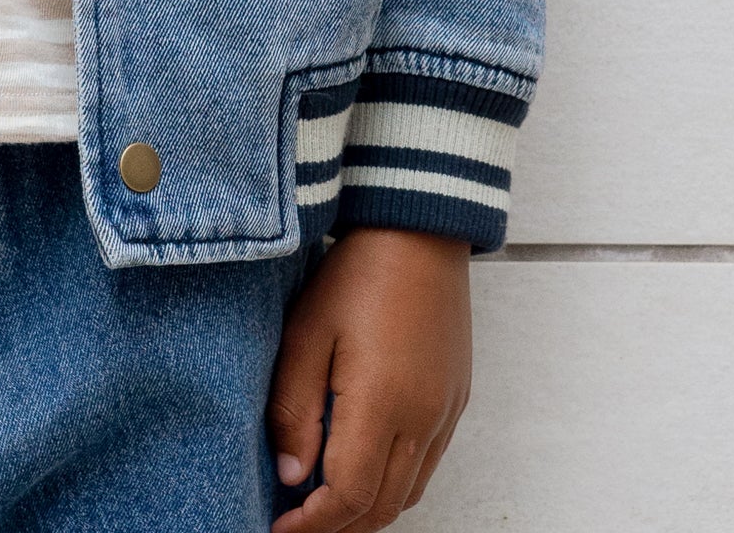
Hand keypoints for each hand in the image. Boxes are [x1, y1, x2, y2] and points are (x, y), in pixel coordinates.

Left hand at [267, 228, 471, 530]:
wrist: (419, 230)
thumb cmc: (358, 273)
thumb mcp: (307, 332)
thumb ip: (295, 409)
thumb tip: (290, 476)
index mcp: (383, 404)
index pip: (348, 497)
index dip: (311, 524)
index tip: (278, 527)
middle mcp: (423, 419)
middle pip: (381, 508)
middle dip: (336, 525)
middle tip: (295, 517)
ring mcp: (445, 413)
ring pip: (407, 494)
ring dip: (365, 507)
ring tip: (322, 494)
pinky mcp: (456, 401)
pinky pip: (426, 465)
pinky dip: (393, 482)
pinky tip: (361, 461)